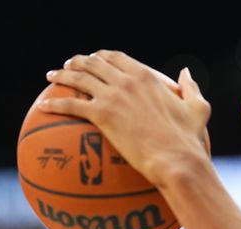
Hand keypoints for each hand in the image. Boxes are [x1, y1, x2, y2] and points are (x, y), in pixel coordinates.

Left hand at [39, 50, 210, 187]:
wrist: (177, 160)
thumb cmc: (189, 141)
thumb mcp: (197, 109)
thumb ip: (190, 88)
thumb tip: (185, 74)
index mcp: (146, 76)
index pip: (116, 58)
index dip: (101, 57)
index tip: (94, 60)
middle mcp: (126, 80)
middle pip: (93, 63)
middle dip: (78, 62)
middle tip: (68, 67)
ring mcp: (113, 96)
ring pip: (78, 78)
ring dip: (61, 74)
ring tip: (51, 77)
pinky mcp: (102, 115)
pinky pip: (70, 105)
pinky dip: (54, 103)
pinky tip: (42, 107)